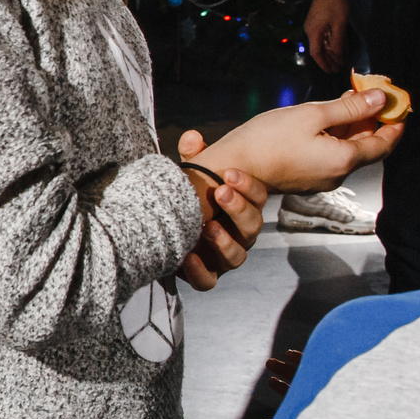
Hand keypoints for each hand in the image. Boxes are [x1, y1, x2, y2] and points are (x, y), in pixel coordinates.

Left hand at [174, 128, 265, 288]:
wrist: (162, 229)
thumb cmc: (186, 200)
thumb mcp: (189, 176)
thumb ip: (192, 158)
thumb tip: (192, 137)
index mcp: (240, 207)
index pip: (257, 197)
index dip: (249, 186)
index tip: (231, 174)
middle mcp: (237, 233)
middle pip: (252, 225)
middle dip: (238, 207)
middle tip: (220, 192)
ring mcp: (223, 256)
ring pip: (237, 256)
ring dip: (225, 241)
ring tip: (207, 226)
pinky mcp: (204, 274)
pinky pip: (208, 281)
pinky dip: (200, 272)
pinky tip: (188, 257)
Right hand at [199, 88, 400, 196]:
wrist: (231, 169)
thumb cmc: (267, 141)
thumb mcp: (312, 115)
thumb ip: (349, 108)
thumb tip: (379, 99)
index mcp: (344, 159)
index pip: (384, 143)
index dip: (395, 122)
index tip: (399, 103)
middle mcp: (337, 174)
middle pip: (367, 147)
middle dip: (374, 121)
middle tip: (372, 94)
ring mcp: (321, 179)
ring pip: (348, 151)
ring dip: (353, 127)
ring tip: (348, 100)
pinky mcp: (305, 178)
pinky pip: (331, 156)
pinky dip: (337, 137)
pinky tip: (327, 120)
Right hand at [304, 0, 350, 72]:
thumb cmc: (335, 4)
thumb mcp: (339, 24)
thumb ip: (338, 42)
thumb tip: (338, 57)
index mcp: (314, 32)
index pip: (316, 53)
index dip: (324, 63)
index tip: (331, 71)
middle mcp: (310, 30)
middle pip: (318, 49)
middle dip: (328, 60)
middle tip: (338, 68)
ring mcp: (312, 26)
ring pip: (320, 43)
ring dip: (329, 52)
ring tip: (339, 61)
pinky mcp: (316, 22)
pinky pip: (322, 37)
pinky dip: (329, 44)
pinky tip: (337, 48)